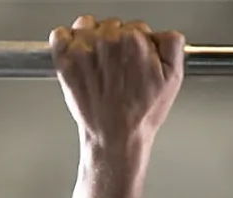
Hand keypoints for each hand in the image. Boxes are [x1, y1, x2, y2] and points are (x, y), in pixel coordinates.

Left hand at [52, 16, 184, 150]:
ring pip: (87, 26)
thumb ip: (172, 44)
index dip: (138, 44)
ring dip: (92, 39)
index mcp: (134, 40)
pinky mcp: (64, 59)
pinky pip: (60, 34)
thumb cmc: (141, 114)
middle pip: (112, 25)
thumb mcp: (173, 78)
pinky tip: (79, 59)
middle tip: (118, 68)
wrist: (115, 137)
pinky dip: (66, 41)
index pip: (136, 27)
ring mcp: (83, 48)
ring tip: (100, 65)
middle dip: (116, 42)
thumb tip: (163, 32)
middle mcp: (107, 40)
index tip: (135, 59)